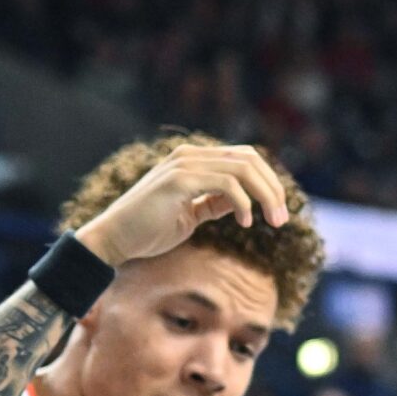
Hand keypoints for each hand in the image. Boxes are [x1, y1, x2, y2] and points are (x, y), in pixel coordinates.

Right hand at [73, 142, 292, 268]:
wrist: (114, 239)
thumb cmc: (149, 230)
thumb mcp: (192, 213)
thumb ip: (214, 202)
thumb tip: (243, 200)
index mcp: (193, 161)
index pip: (244, 158)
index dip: (268, 181)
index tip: (278, 210)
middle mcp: (189, 156)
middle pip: (249, 158)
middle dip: (273, 188)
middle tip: (282, 219)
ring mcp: (183, 165)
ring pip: (242, 168)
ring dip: (265, 196)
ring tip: (272, 222)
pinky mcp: (178, 180)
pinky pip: (226, 184)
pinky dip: (243, 203)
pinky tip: (245, 223)